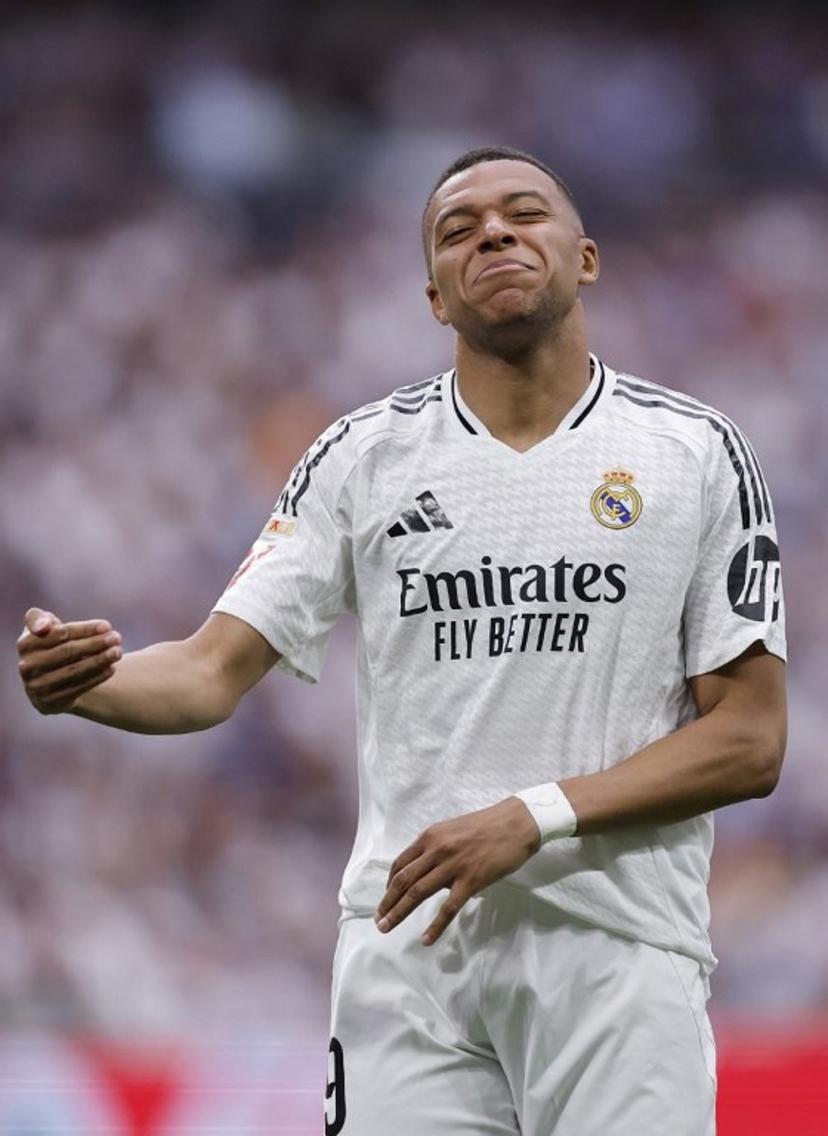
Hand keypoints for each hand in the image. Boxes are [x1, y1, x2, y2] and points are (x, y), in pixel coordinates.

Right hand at [17, 607, 122, 714]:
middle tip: (117, 638)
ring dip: (100, 660)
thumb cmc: (52, 644)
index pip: (59, 634)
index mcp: (24, 644)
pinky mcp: (49, 703)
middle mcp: (27, 667)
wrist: (50, 677)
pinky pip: (77, 688)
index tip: (107, 626)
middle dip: (95, 644)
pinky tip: (111, 668)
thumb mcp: (44, 627)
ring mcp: (36, 687)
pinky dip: (96, 677)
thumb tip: (44, 626)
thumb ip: (39, 618)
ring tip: (118, 652)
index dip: (84, 629)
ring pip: (74, 671)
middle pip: (67, 652)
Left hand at [375, 796, 540, 945]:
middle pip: (404, 880)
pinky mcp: (471, 880)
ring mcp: (453, 866)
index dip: (389, 884)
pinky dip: (435, 926)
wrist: (516, 823)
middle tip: (378, 921)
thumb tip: (427, 870)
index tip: (385, 899)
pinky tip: (426, 940)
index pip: (401, 863)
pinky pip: (448, 908)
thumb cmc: (487, 826)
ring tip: (387, 928)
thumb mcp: (453, 830)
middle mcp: (436, 850)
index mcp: (431, 837)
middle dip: (387, 902)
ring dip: (399, 913)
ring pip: (418, 893)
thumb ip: (437, 848)